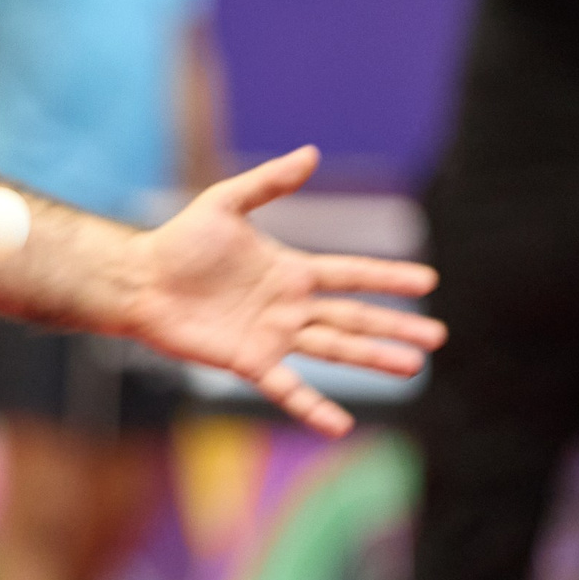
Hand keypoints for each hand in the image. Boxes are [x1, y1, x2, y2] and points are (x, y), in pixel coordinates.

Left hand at [113, 147, 444, 436]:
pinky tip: (340, 426)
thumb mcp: (226, 202)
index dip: (387, 278)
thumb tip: (312, 153)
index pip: (351, 274)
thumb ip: (269, 183)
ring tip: (412, 367)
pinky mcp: (247, 363)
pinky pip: (287, 388)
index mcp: (290, 270)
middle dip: (395, 327)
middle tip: (438, 338)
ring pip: (333, 349)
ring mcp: (272, 337)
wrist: (140, 279)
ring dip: (372, 359)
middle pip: (353, 317)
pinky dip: (313, 408)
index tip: (428, 281)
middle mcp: (288, 307)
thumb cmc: (179, 240)